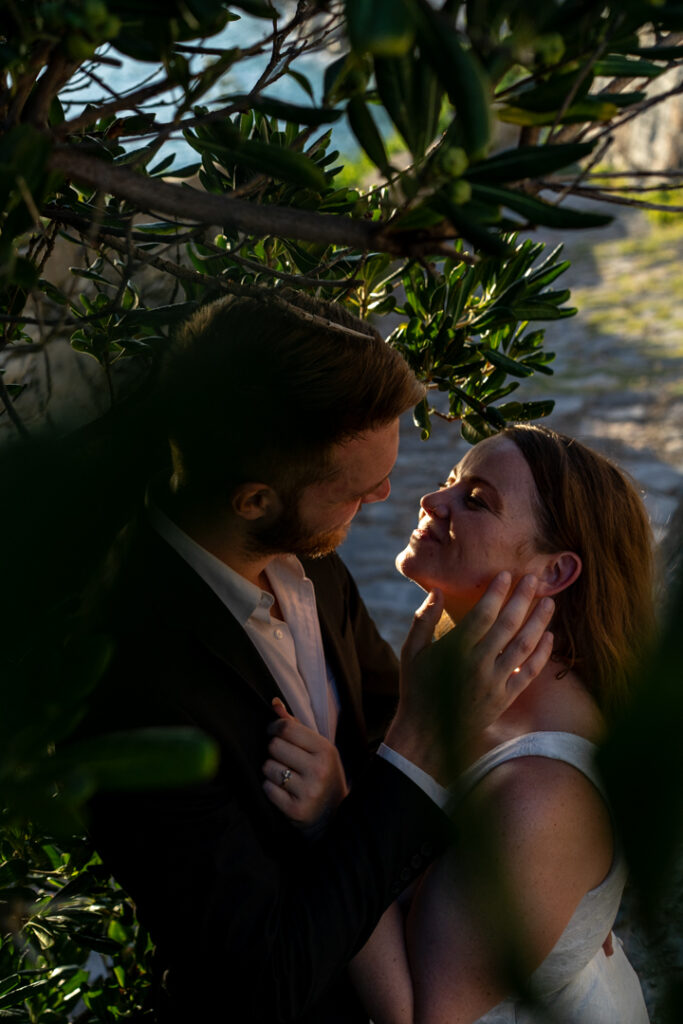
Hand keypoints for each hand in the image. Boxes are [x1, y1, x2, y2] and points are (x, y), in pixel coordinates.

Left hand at [262, 699, 348, 827]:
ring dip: (271, 770)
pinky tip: (283, 790)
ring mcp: (308, 791)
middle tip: (283, 758)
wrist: (335, 815)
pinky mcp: (296, 810)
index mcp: (325, 750)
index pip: (286, 728)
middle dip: (274, 751)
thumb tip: (274, 703)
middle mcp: (319, 769)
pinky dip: (270, 788)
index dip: (274, 728)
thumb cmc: (323, 774)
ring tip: (284, 775)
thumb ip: (295, 726)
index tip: (274, 732)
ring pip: (268, 767)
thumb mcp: (318, 748)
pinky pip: (268, 788)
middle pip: (274, 746)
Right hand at [385, 573, 553, 782]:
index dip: (496, 593)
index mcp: (454, 650)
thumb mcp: (411, 651)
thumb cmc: (417, 687)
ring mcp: (494, 682)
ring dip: (538, 622)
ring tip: (549, 602)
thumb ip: (424, 620)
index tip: (508, 574)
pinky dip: (541, 654)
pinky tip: (548, 636)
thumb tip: (437, 591)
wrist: (426, 734)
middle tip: (535, 578)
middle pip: (507, 625)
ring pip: (523, 646)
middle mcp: (477, 664)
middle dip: (522, 599)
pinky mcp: (504, 698)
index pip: (482, 614)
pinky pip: (528, 673)